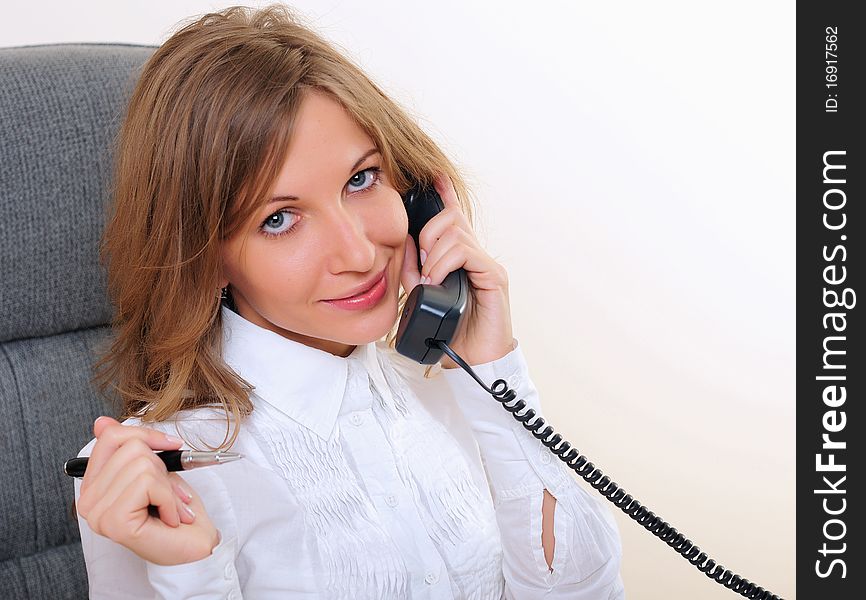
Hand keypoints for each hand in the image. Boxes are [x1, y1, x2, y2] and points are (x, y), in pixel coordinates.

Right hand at [76, 416, 220, 565]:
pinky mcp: (114, 522)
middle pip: (131, 448)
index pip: (110, 437)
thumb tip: (101, 422)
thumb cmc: (176, 511)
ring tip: (171, 507)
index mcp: (94, 484)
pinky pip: (148, 484)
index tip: (171, 444)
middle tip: (168, 493)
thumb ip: (131, 448)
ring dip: (168, 486)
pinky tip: (171, 518)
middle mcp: (88, 500)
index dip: (145, 434)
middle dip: (162, 467)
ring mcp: (97, 513)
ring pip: (142, 465)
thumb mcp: (156, 470)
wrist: (194, 546)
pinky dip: (170, 499)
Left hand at [399, 172, 514, 368]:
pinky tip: (437, 279)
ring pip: (456, 233)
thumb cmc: (452, 330)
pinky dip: (445, 263)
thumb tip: (405, 245)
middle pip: (450, 219)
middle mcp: (476, 255)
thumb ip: (413, 269)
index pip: (453, 217)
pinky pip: (466, 253)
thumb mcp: (423, 296)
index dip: (444, 194)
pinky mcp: (494, 276)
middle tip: (420, 263)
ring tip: (429, 278)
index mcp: (460, 257)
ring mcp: (487, 264)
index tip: (433, 176)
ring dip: (433, 254)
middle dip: (427, 234)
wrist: (474, 360)